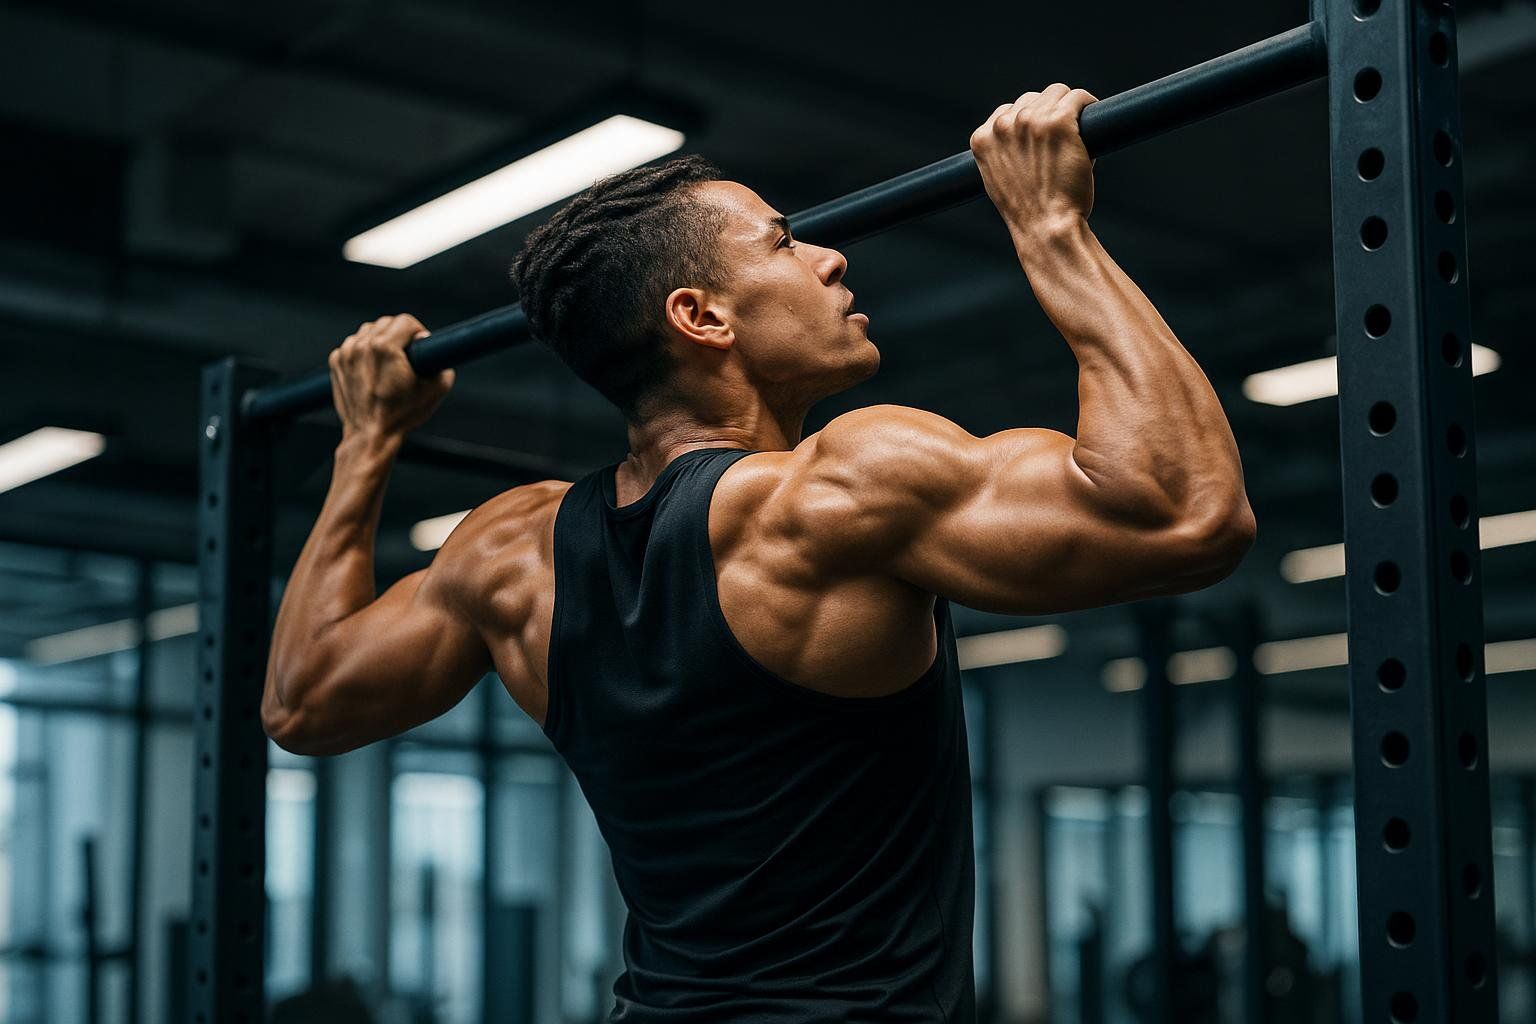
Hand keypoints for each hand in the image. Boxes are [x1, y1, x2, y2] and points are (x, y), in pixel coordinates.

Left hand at [328, 314, 453, 442]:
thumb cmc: (403, 414)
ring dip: (380, 340)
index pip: (405, 321)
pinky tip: (373, 369)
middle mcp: (362, 345)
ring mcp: (346, 353)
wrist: (371, 434)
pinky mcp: (336, 362)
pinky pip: (354, 345)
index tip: (421, 346)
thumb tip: (437, 353)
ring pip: (368, 331)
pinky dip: (364, 351)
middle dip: (399, 335)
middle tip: (407, 355)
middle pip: (386, 323)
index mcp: (385, 348)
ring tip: (389, 362)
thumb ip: (443, 365)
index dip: (419, 332)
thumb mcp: (436, 389)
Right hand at [969, 83, 1098, 232]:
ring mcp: (1031, 121)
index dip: (1027, 125)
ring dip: (1069, 109)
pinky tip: (1093, 124)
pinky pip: (1079, 98)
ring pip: (1057, 93)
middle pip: (1032, 99)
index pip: (1007, 112)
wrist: (1045, 227)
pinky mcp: (1059, 121)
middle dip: (1047, 114)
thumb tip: (1022, 138)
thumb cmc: (1028, 211)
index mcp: (983, 139)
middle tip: (1061, 141)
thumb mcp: (998, 180)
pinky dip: (1088, 107)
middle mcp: (1003, 125)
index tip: (1041, 139)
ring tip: (1077, 134)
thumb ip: (1003, 152)